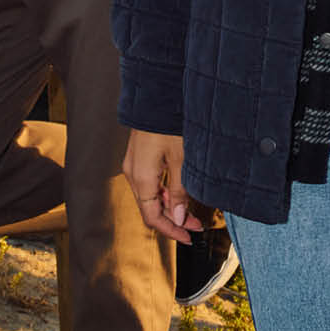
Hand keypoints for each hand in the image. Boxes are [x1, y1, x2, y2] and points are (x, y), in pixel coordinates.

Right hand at [122, 129, 202, 243]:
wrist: (157, 94)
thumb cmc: (169, 123)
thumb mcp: (181, 159)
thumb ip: (179, 191)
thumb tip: (177, 219)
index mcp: (141, 177)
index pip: (152, 216)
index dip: (171, 230)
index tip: (189, 237)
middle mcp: (133, 173)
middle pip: (150, 208)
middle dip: (173, 220)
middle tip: (196, 226)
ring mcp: (134, 164)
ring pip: (149, 196)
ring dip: (169, 207)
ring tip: (191, 211)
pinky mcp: (139, 156)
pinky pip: (149, 183)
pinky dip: (163, 193)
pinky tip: (178, 193)